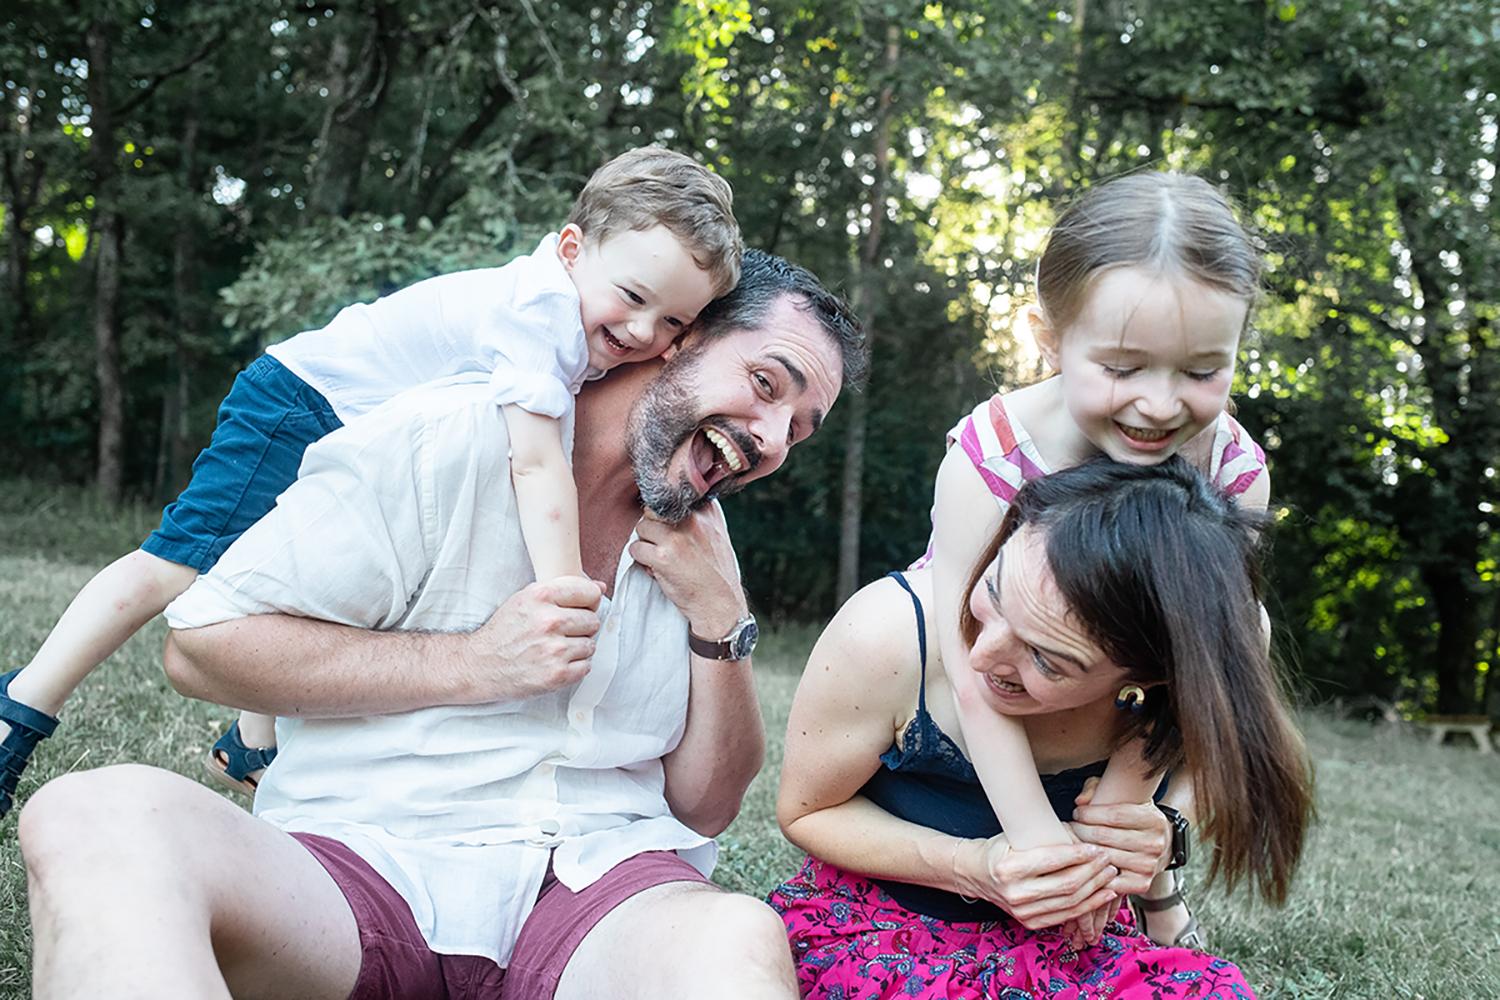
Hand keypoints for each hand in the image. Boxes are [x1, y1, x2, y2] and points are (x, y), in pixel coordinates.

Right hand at [459, 576, 604, 701]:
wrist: (480, 665)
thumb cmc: (504, 631)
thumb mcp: (526, 599)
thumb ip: (563, 590)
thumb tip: (601, 588)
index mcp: (541, 596)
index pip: (590, 593)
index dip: (588, 602)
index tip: (578, 609)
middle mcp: (549, 620)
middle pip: (593, 620)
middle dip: (581, 628)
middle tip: (562, 633)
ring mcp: (554, 649)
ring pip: (591, 645)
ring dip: (578, 648)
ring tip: (556, 649)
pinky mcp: (556, 674)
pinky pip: (586, 666)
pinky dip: (575, 667)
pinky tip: (556, 663)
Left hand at [629, 505, 746, 638]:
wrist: (720, 605)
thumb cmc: (717, 573)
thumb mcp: (718, 535)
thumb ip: (700, 517)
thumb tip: (674, 500)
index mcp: (707, 511)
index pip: (672, 495)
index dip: (664, 512)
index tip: (667, 525)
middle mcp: (693, 520)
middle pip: (653, 509)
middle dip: (653, 527)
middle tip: (663, 546)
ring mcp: (677, 537)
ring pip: (642, 527)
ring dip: (646, 544)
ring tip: (661, 559)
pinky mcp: (663, 557)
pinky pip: (636, 548)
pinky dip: (641, 560)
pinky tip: (656, 569)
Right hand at [954, 835, 1118, 930]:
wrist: (975, 873)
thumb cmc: (999, 849)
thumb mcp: (1014, 836)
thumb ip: (1045, 838)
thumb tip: (1082, 833)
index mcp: (1009, 868)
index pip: (1053, 861)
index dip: (1080, 854)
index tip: (1096, 847)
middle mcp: (1015, 893)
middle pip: (1066, 884)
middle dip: (1093, 871)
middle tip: (1108, 859)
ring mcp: (1022, 912)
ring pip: (1071, 902)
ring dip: (1096, 888)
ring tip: (1110, 874)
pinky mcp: (1030, 923)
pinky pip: (1067, 915)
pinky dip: (1090, 905)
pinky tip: (1104, 894)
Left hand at [1068, 777, 1171, 895]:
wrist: (1160, 847)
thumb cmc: (1132, 818)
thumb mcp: (1122, 797)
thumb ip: (1096, 789)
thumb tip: (1079, 801)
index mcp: (1152, 819)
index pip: (1114, 815)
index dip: (1089, 813)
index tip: (1077, 813)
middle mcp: (1154, 843)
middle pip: (1105, 836)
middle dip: (1080, 830)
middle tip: (1069, 828)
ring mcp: (1149, 865)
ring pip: (1104, 857)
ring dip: (1083, 851)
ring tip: (1073, 842)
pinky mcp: (1142, 884)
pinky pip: (1110, 881)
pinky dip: (1094, 873)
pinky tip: (1086, 862)